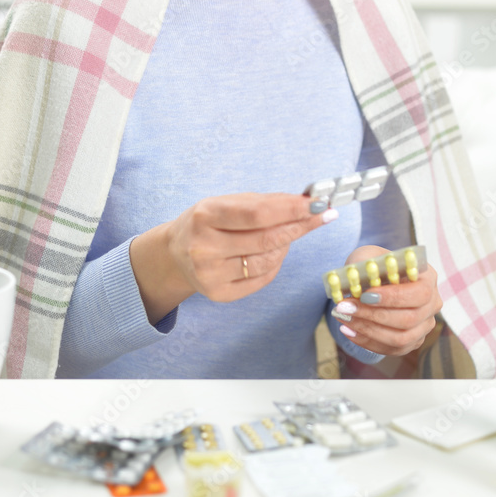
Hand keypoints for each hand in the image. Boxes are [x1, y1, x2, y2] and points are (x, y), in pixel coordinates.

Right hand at [129, 192, 334, 322]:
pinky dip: (275, 263)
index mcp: (205, 215)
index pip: (257, 213)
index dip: (291, 209)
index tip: (317, 204)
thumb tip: (304, 203)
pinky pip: (262, 279)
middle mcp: (204, 247)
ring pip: (267, 261)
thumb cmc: (206, 222)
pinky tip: (274, 252)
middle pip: (266, 239)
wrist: (174, 254)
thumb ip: (262, 202)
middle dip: (299, 226)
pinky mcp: (218, 294)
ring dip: (286, 245)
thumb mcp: (224, 202)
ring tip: (287, 233)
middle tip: (321, 216)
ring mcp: (210, 274)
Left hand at [331, 245, 442, 357]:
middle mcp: (432, 304)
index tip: (364, 295)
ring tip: (344, 317)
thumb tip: (355, 280)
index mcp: (428, 278)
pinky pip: (391, 349)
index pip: (420, 293)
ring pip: (400, 338)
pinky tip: (348, 329)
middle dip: (373, 315)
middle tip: (345, 307)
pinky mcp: (411, 342)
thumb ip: (365, 265)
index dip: (393, 297)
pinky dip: (367, 341)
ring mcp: (424, 326)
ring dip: (367, 329)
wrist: (373, 278)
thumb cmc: (373, 265)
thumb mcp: (369, 256)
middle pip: (409, 319)